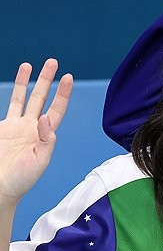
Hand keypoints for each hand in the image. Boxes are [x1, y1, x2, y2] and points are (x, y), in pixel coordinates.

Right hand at [0, 60, 72, 204]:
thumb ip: (46, 140)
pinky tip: (14, 84)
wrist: (0, 189)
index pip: (56, 109)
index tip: (68, 77)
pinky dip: (9, 96)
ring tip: (27, 64)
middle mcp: (30, 127)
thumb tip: (45, 118)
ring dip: (24, 82)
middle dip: (46, 80)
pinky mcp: (0, 129)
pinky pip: (5, 108)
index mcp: (44, 135)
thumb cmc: (22, 180)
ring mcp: (14, 127)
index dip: (62, 93)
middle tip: (52, 62)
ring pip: (20, 98)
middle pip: (40, 98)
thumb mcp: (40, 161)